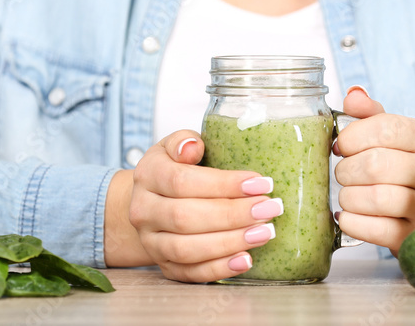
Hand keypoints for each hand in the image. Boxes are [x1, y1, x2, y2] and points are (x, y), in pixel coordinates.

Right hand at [125, 130, 282, 281]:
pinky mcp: (164, 266)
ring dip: (230, 243)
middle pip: (186, 218)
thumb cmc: (173, 168)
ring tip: (265, 232)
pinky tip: (246, 260)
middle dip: (233, 215)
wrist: (151, 202)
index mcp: (148, 175)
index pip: (183, 181)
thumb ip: (184, 141)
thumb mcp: (174, 145)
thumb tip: (193, 147)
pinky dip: (219, 269)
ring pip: (187, 249)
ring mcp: (152, 242)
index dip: (223, 184)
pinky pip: (190, 273)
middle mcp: (144, 211)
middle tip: (270, 209)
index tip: (260, 183)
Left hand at [334, 86, 414, 254]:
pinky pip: (377, 230)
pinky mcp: (413, 236)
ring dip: (349, 196)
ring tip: (346, 194)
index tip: (341, 146)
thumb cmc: (404, 165)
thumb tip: (353, 95)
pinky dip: (353, 222)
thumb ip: (370, 113)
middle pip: (377, 164)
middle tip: (342, 173)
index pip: (387, 128)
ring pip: (378, 198)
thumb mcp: (393, 134)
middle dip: (347, 169)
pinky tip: (347, 216)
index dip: (354, 136)